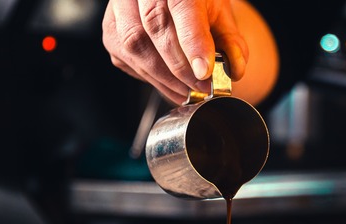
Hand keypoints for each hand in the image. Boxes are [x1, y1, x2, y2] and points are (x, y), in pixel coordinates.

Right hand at [102, 0, 247, 104]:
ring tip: (188, 92)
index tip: (205, 72)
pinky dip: (151, 79)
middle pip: (154, 27)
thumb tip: (234, 69)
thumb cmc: (196, 3)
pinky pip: (127, 60)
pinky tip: (170, 84)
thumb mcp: (220, 14)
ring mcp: (119, 8)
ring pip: (134, 45)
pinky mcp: (110, 31)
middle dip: (180, 67)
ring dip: (164, 78)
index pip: (182, 6)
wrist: (171, 1)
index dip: (192, 41)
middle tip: (202, 88)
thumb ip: (231, 41)